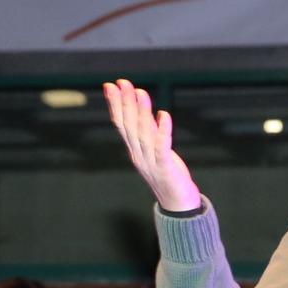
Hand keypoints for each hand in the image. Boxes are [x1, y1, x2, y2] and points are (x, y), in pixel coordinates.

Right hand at [102, 80, 202, 213]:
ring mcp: (150, 162)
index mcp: (134, 150)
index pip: (121, 124)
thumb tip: (141, 108)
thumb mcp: (154, 149)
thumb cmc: (167, 175)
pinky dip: (163, 130)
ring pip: (143, 134)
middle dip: (125, 102)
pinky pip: (162, 147)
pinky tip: (164, 115)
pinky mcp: (166, 168)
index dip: (115, 105)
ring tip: (140, 92)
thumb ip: (147, 130)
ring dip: (141, 112)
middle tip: (122, 82)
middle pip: (129, 125)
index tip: (110, 86)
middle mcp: (138, 155)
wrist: (177, 205)